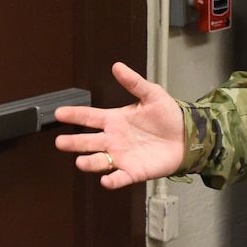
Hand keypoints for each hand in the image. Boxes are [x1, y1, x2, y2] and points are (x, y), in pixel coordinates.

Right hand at [54, 62, 185, 189]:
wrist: (187, 136)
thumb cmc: (167, 116)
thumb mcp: (152, 94)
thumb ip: (134, 82)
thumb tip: (117, 66)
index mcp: (114, 120)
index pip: (89, 117)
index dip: (74, 115)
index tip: (58, 112)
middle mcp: (113, 139)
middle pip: (88, 142)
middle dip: (73, 143)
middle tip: (60, 142)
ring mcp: (122, 157)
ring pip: (99, 161)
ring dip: (89, 163)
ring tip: (80, 162)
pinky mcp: (134, 171)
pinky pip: (120, 177)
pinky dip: (112, 180)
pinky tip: (106, 181)